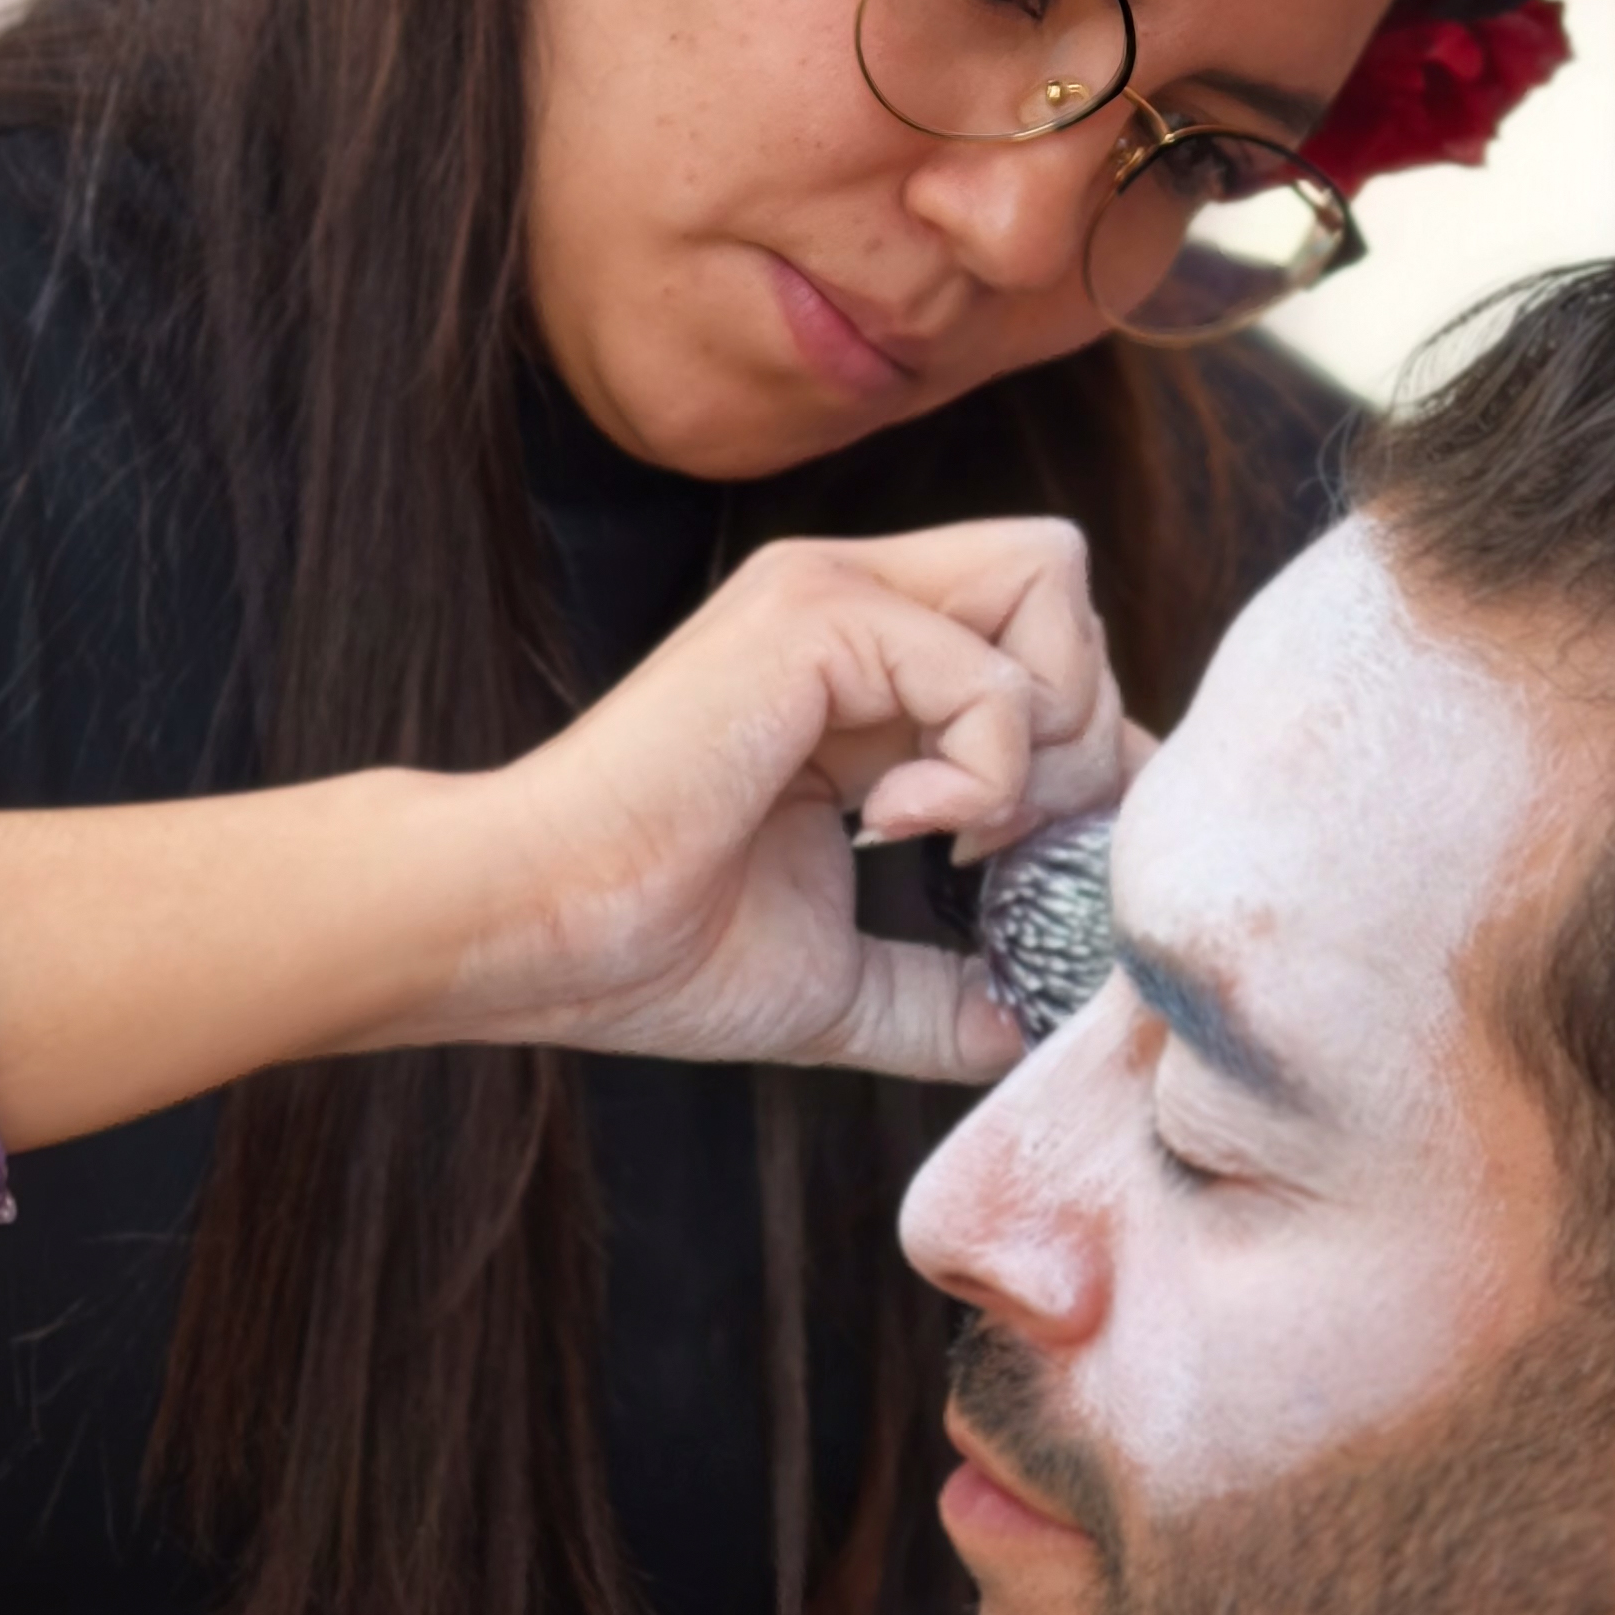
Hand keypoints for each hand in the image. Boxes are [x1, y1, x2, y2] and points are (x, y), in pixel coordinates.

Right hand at [439, 522, 1132, 1081]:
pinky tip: (892, 825)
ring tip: (952, 827)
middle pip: (1062, 584)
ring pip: (1051, 582)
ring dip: (1042, 730)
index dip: (1079, 756)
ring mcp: (831, 593)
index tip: (1022, 870)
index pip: (1042, 647)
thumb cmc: (651, 952)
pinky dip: (984, 768)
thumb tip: (1031, 1032)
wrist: (534, 932)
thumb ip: (947, 991)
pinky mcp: (815, 614)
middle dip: (1078, 729)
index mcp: (858, 669)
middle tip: (996, 844)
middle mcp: (851, 604)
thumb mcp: (842, 981)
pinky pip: (993, 669)